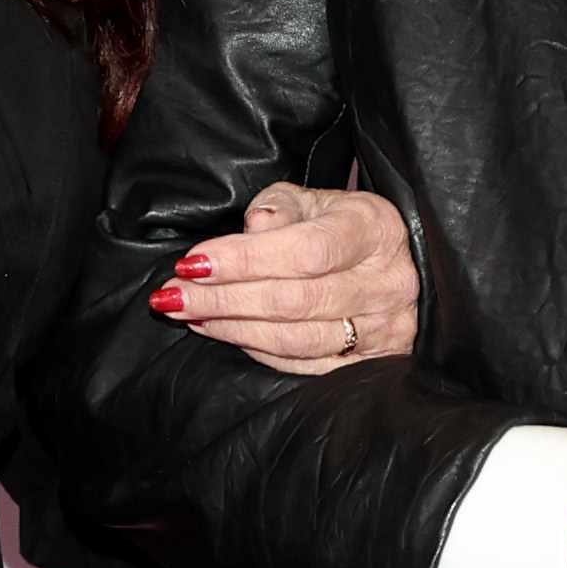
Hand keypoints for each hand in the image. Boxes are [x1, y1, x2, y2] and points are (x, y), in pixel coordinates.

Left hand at [148, 181, 422, 374]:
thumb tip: (255, 226)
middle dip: (224, 299)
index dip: (244, 261)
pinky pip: (307, 366)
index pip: (306, 251)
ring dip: (233, 329)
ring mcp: (388, 327)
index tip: (192, 264)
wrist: (393, 263)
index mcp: (374, 228)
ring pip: (298, 339)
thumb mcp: (312, 201)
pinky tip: (225, 333)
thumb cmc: (341, 226)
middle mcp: (389, 281)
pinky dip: (259, 352)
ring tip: (191, 314)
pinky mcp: (376, 362)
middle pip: (296, 300)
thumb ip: (279, 207)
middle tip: (173, 295)